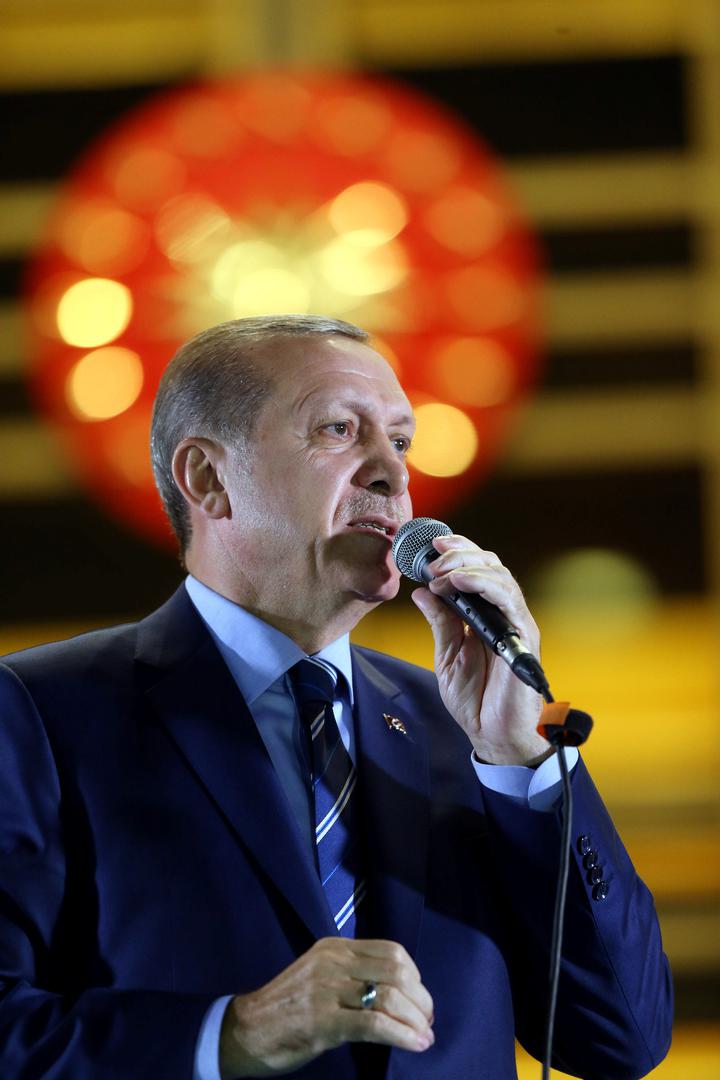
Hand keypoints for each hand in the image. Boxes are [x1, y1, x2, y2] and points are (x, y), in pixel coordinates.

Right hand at [219, 938, 433, 1076]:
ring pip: (390, 996)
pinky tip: (414, 1044)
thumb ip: (352, 975)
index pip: (391, 950)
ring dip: (416, 1020)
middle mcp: (333, 962)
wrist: (246, 1031)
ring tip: (424, 1037)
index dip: (415, 975)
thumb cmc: (287, 1007)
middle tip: (426, 1021)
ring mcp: (327, 990)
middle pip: (397, 972)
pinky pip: (374, 1024)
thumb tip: (398, 991)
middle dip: (421, 999)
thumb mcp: (320, 976)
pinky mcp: (323, 1021)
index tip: (421, 999)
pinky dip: (402, 1035)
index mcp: (334, 947)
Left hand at [411, 535, 548, 765]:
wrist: (491, 732)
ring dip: (467, 566)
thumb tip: (421, 593)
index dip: (457, 552)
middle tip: (431, 559)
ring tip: (441, 573)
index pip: (475, 570)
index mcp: (483, 615)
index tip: (430, 547)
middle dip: (459, 553)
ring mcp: (514, 622)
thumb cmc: (474, 699)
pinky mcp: (523, 635)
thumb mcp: (447, 655)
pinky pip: (509, 599)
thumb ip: (440, 622)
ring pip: (500, 575)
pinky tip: (460, 581)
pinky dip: (484, 584)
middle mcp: (502, 613)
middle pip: (489, 564)